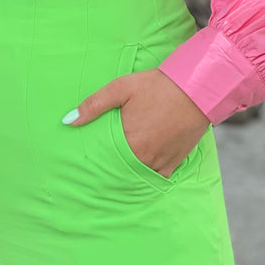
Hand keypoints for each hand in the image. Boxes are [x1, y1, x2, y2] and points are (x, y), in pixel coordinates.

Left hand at [62, 67, 210, 177]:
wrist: (195, 89)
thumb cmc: (157, 86)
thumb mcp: (121, 88)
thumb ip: (94, 105)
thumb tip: (68, 121)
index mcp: (128, 141)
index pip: (104, 159)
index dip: (94, 162)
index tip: (84, 164)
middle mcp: (144, 157)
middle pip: (119, 170)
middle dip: (109, 169)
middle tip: (95, 172)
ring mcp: (160, 162)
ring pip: (137, 175)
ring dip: (127, 172)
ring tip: (115, 170)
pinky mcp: (174, 162)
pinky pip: (157, 177)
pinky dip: (147, 175)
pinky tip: (138, 170)